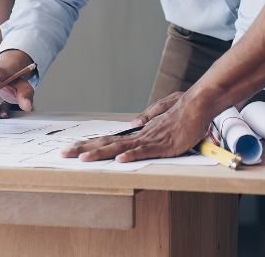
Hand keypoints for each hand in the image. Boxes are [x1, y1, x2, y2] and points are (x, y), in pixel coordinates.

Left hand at [61, 91, 209, 162]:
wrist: (199, 103)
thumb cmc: (183, 108)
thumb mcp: (163, 111)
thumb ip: (149, 116)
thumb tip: (134, 123)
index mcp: (140, 130)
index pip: (111, 139)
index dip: (91, 143)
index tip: (74, 148)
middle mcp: (140, 134)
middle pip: (108, 142)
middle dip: (85, 148)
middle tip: (64, 153)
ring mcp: (151, 139)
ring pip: (121, 148)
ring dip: (101, 153)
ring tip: (83, 158)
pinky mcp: (164, 144)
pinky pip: (145, 151)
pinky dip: (132, 155)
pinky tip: (120, 160)